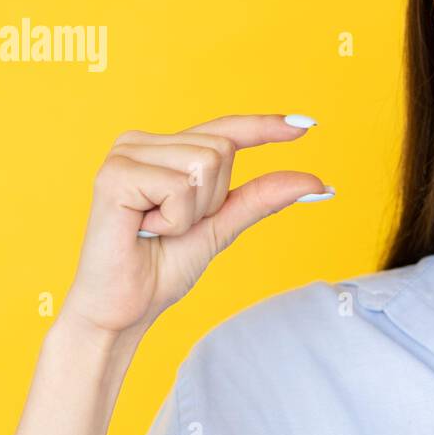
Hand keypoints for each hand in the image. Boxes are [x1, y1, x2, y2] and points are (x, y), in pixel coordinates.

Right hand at [56, 114, 330, 340]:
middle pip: (221, 150)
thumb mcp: (221, 226)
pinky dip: (173, 220)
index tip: (307, 125)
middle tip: (172, 227)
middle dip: (212, 200)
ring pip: (205, 165)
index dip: (265, 126)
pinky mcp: (114, 174)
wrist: (123, 309)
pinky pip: (180, 187)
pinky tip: (142, 230)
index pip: (224, 130)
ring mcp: (125, 154)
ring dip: (191, 213)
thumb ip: (262, 198)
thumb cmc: (161, 268)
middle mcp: (141, 142)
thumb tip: (319, 182)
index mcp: (164, 150)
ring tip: (155, 229)